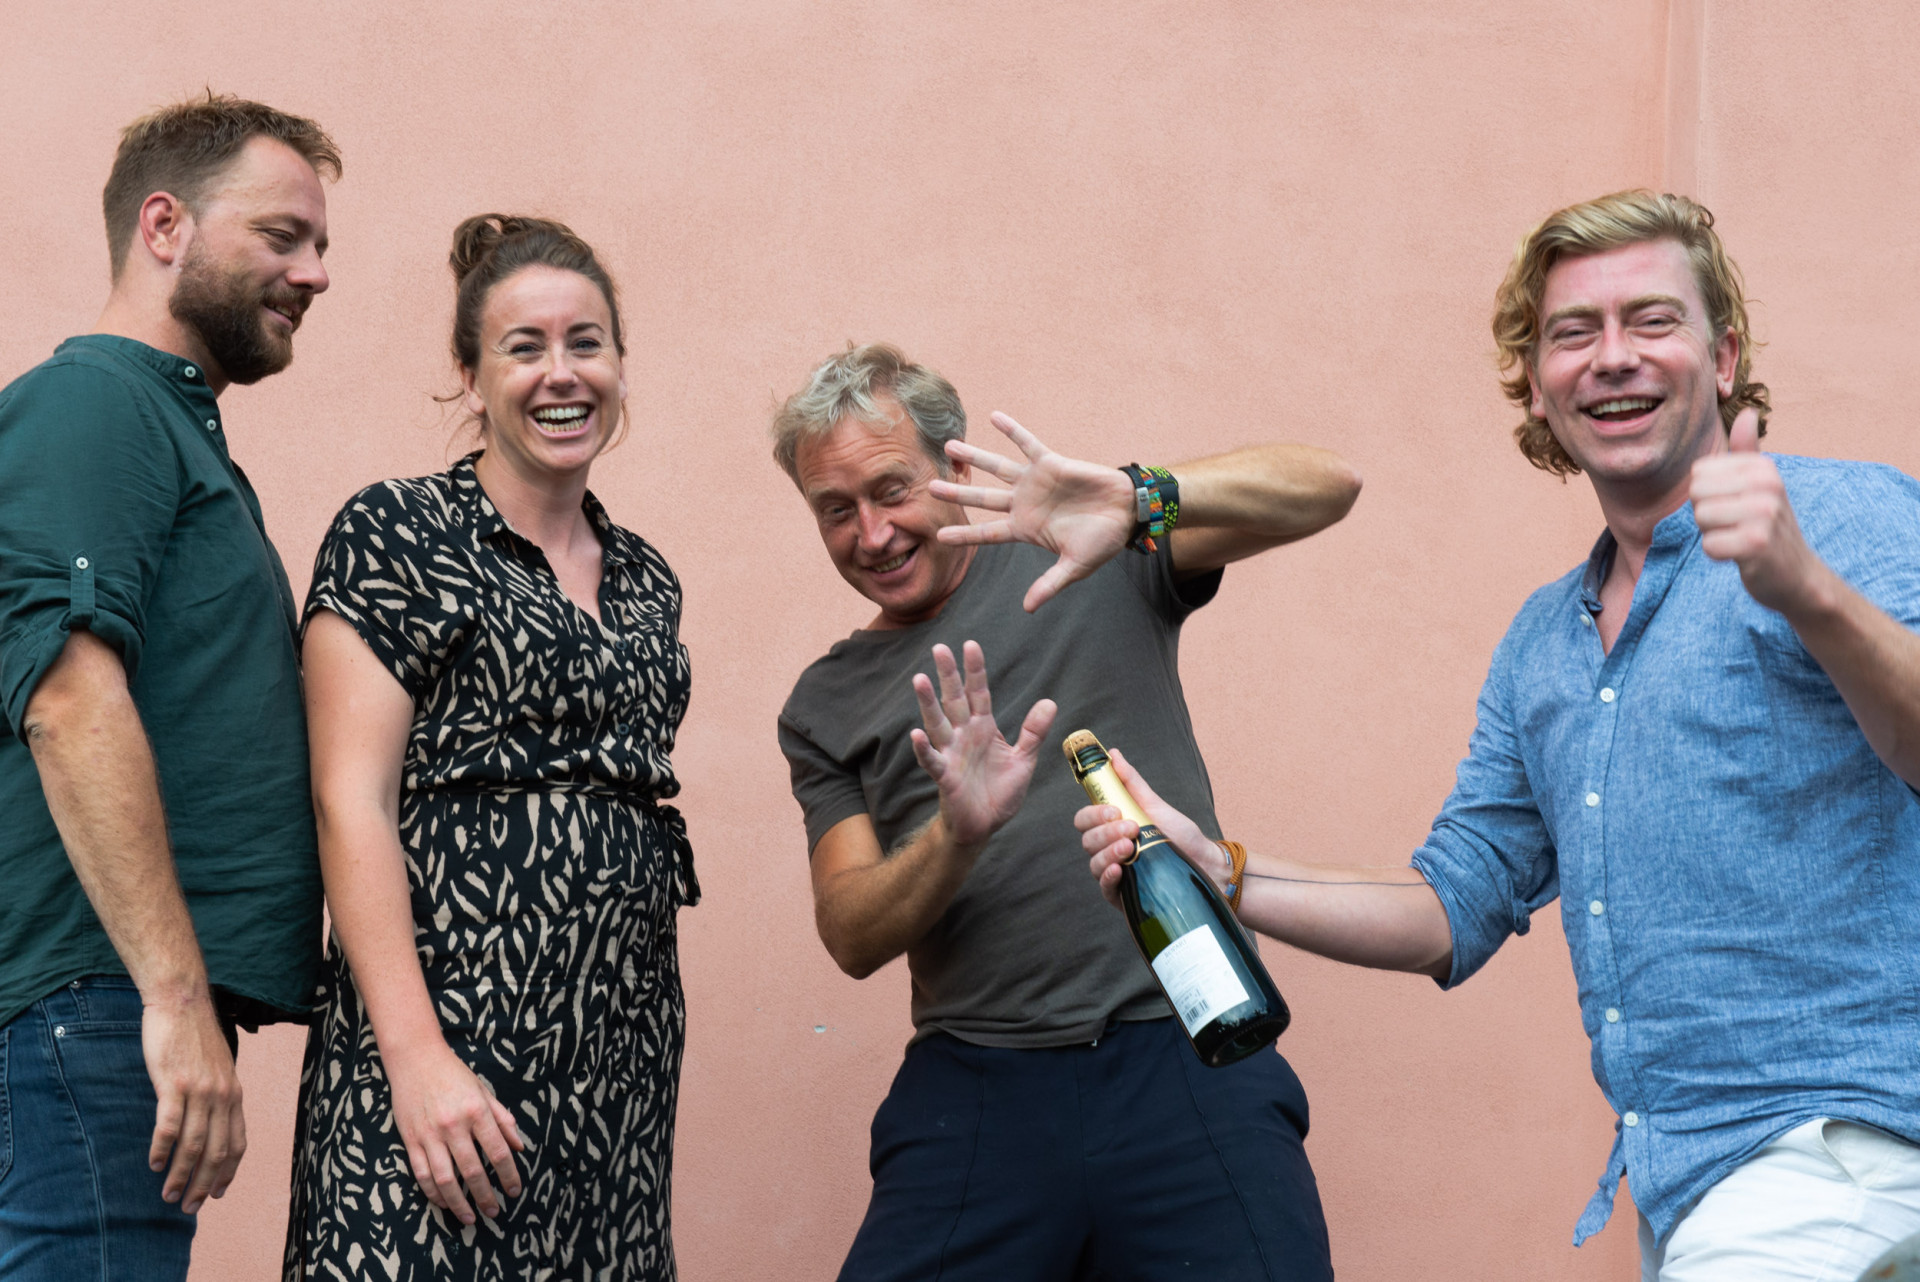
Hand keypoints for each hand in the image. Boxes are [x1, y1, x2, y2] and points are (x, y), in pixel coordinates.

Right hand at [143, 994, 245, 1213]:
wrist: (182, 1002)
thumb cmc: (195, 1036)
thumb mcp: (218, 1067)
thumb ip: (218, 1094)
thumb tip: (211, 1121)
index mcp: (234, 1093)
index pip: (238, 1142)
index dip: (229, 1172)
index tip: (218, 1194)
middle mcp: (222, 1095)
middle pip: (217, 1151)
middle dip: (205, 1184)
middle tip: (189, 1207)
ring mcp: (199, 1090)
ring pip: (193, 1145)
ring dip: (181, 1175)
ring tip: (168, 1195)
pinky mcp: (174, 1084)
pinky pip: (168, 1126)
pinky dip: (162, 1150)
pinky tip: (154, 1165)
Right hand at [386, 1038, 524, 1224]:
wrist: (415, 1058)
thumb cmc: (454, 1074)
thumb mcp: (484, 1091)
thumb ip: (503, 1120)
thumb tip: (520, 1147)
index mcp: (477, 1111)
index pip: (499, 1152)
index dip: (509, 1176)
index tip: (514, 1191)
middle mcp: (454, 1125)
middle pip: (473, 1171)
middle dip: (486, 1197)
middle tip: (495, 1212)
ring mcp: (429, 1135)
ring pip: (445, 1180)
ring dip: (459, 1204)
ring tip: (471, 1217)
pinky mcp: (410, 1140)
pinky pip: (422, 1174)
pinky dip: (433, 1193)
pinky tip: (444, 1202)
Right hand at [909, 641, 1057, 846]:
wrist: (984, 826)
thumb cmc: (999, 792)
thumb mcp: (1024, 760)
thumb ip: (1034, 732)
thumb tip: (1050, 702)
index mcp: (984, 728)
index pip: (979, 693)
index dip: (975, 670)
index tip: (970, 645)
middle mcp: (964, 736)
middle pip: (954, 700)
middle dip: (948, 675)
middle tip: (939, 647)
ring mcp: (952, 754)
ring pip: (938, 723)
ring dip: (928, 703)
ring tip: (919, 679)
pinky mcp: (945, 778)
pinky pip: (933, 760)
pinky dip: (924, 748)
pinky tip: (916, 735)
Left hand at [929, 412, 1136, 611]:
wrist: (1127, 513)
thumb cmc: (1102, 542)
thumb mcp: (1074, 567)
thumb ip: (1050, 585)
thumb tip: (1028, 608)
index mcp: (1026, 529)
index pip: (988, 533)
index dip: (964, 536)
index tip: (938, 538)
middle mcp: (1024, 504)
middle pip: (982, 499)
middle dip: (957, 494)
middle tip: (930, 488)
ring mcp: (1035, 482)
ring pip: (996, 468)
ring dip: (974, 457)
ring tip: (949, 446)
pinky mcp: (1050, 463)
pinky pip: (1027, 443)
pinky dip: (1012, 430)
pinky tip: (994, 416)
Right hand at [1074, 749, 1229, 907]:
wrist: (1205, 864)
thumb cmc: (1180, 835)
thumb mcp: (1156, 805)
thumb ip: (1131, 782)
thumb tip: (1113, 754)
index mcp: (1111, 828)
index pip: (1085, 820)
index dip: (1093, 815)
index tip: (1114, 811)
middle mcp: (1108, 850)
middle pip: (1088, 841)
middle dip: (1106, 832)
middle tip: (1132, 829)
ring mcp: (1114, 873)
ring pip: (1094, 863)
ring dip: (1109, 852)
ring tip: (1131, 847)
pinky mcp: (1122, 896)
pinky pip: (1104, 888)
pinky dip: (1108, 876)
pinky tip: (1119, 869)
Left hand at [1691, 409, 1831, 613]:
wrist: (1797, 575)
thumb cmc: (1769, 526)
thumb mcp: (1762, 485)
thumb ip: (1749, 451)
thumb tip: (1747, 412)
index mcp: (1763, 467)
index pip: (1699, 473)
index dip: (1708, 495)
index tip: (1734, 506)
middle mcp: (1767, 484)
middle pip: (1696, 494)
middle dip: (1707, 516)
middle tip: (1735, 525)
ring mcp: (1765, 514)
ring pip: (1701, 518)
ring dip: (1713, 535)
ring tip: (1739, 538)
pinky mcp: (1757, 544)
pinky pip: (1709, 546)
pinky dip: (1719, 555)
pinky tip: (1741, 556)